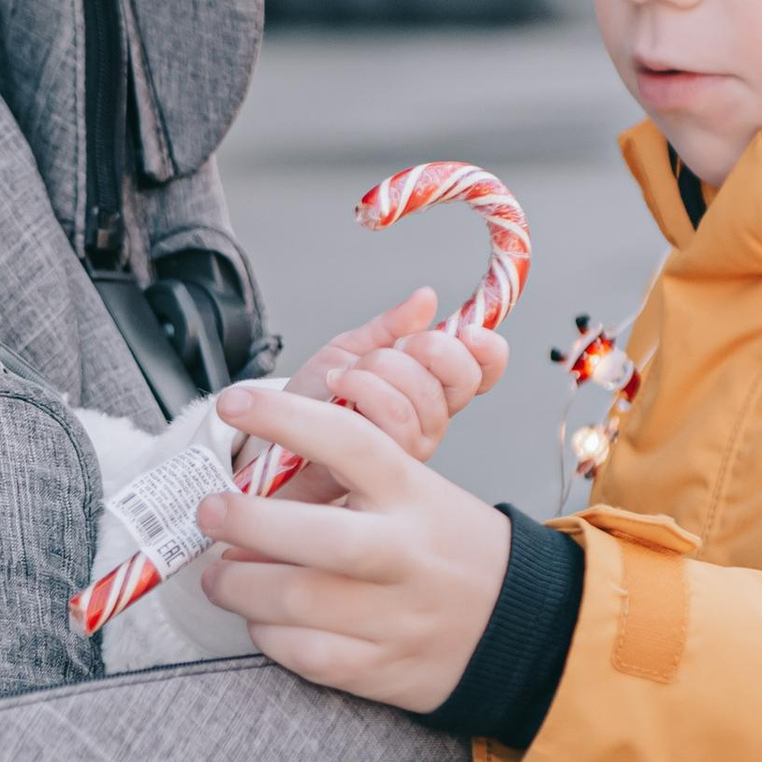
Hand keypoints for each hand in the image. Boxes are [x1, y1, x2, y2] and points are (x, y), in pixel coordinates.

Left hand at [198, 386, 510, 708]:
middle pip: (316, 534)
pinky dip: (267, 635)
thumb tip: (257, 481)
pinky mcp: (380, 669)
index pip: (347, 441)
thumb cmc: (450, 552)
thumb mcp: (420, 494)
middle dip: (247, 520)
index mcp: (414, 495)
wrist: (521, 628)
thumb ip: (350, 483)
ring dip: (238, 586)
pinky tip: (261, 620)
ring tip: (220, 576)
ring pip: (296, 600)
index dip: (283, 417)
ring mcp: (394, 615)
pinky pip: (303, 654)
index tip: (233, 403)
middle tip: (210, 511)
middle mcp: (404, 553)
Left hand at [227, 287, 507, 501]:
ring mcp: (414, 444)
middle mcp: (431, 418)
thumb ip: (390, 327)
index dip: (488, 351)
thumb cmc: (314, 401)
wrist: (274, 437)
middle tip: (386, 349)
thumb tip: (425, 298)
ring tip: (343, 376)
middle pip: (461, 377)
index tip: (469, 331)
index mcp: (430, 388)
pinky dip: (361, 389)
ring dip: (377, 371)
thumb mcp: (352, 349)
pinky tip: (337, 389)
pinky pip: (393, 415)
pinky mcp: (389, 463)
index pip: (482, 371)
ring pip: (421, 394)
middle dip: (424, 348)